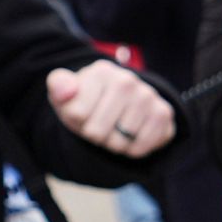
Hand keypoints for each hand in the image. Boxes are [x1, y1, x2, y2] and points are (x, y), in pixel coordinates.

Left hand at [46, 62, 175, 157]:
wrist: (119, 106)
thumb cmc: (88, 102)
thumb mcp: (65, 95)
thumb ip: (58, 86)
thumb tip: (67, 90)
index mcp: (101, 72)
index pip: (77, 114)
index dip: (77, 121)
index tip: (83, 112)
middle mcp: (127, 80)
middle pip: (97, 131)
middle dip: (95, 135)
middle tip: (100, 125)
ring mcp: (148, 96)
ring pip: (119, 141)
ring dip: (114, 143)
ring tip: (116, 129)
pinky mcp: (163, 113)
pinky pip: (140, 147)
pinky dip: (133, 149)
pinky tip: (132, 135)